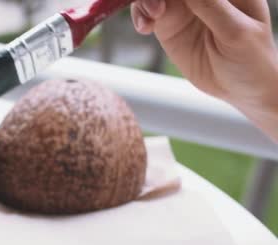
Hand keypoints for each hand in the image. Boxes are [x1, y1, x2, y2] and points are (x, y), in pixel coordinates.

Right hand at [132, 0, 277, 140]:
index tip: (169, 1)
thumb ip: (211, 5)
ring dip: (145, 2)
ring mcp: (185, 7)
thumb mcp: (235, 31)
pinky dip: (139, 15)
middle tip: (156, 9)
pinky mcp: (168, 25)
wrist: (241, 89)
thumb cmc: (251, 59)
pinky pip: (146, 11)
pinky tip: (144, 27)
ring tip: (151, 18)